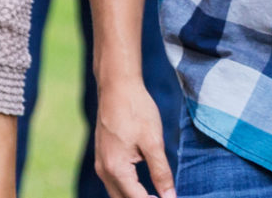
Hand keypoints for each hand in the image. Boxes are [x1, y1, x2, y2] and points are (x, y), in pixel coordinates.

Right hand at [92, 78, 174, 197]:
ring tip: (157, 197)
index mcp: (117, 169)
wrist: (117, 86)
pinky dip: (127, 189)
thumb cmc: (136, 110)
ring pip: (116, 193)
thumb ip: (161, 172)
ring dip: (134, 197)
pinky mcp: (103, 156)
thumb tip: (170, 197)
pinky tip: (143, 186)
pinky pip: (113, 182)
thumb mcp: (154, 142)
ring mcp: (101, 163)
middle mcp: (104, 170)